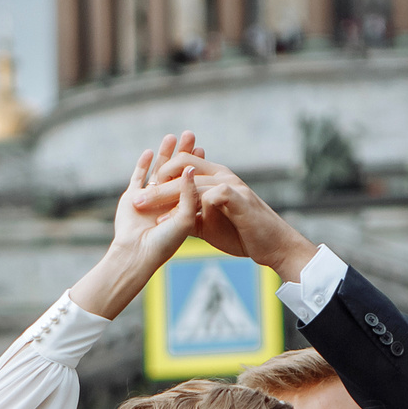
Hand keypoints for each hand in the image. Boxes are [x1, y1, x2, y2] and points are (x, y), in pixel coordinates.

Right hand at [70, 132, 206, 317]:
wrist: (136, 254)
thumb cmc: (165, 242)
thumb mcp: (184, 217)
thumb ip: (188, 193)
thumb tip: (190, 167)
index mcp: (180, 208)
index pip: (191, 182)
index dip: (197, 165)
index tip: (203, 149)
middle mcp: (165, 202)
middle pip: (175, 171)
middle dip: (183, 153)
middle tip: (190, 134)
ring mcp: (148, 199)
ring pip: (158, 171)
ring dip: (165, 154)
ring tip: (171, 136)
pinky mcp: (131, 197)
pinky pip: (137, 177)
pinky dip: (143, 164)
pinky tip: (149, 152)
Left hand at [137, 154, 316, 282]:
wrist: (272, 244)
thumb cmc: (243, 233)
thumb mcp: (210, 223)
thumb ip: (190, 213)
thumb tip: (167, 215)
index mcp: (215, 178)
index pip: (183, 163)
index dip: (161, 174)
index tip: (141, 192)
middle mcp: (222, 176)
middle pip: (183, 168)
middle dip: (156, 183)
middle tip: (135, 200)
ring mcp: (231, 184)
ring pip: (191, 181)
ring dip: (165, 194)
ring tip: (145, 207)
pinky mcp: (237, 198)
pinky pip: (207, 196)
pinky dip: (187, 205)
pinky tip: (171, 218)